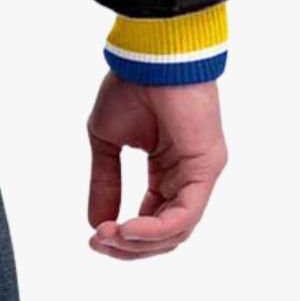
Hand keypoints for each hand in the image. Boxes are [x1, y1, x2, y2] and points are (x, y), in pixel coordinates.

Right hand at [86, 73, 226, 259]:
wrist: (149, 55)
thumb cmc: (131, 85)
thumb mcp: (106, 140)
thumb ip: (105, 182)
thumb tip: (96, 223)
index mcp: (167, 168)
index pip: (152, 216)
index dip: (124, 233)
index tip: (94, 237)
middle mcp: (187, 176)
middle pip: (166, 232)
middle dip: (130, 245)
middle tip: (98, 243)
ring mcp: (200, 175)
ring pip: (177, 230)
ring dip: (140, 241)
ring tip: (108, 236)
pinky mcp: (205, 170)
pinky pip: (184, 214)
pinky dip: (154, 228)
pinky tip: (126, 228)